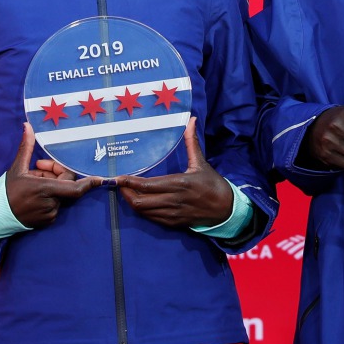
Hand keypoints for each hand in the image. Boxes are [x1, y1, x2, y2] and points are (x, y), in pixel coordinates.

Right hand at [5, 123, 97, 227]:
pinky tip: (36, 194)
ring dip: (51, 185)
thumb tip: (27, 126)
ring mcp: (50, 214)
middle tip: (39, 168)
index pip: (74, 187)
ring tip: (33, 181)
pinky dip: (50, 197)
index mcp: (45, 189)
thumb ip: (26, 147)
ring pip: (60, 194)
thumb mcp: (17, 168)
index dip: (88, 183)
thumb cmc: (7, 191)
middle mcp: (51, 203)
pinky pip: (55, 204)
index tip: (100, 179)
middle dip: (56, 174)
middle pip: (65, 185)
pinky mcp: (48, 221)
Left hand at [115, 119, 234, 227]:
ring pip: (144, 211)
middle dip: (126, 193)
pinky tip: (139, 201)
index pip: (148, 185)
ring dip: (132, 202)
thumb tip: (192, 120)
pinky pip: (151, 218)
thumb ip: (191, 142)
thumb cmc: (212, 183)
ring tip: (125, 192)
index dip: (129, 182)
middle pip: (140, 201)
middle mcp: (174, 200)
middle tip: (119, 185)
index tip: (117, 178)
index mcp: (179, 183)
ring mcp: (173, 213)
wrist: (226, 209)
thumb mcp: (201, 162)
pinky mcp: (173, 223)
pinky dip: (142, 210)